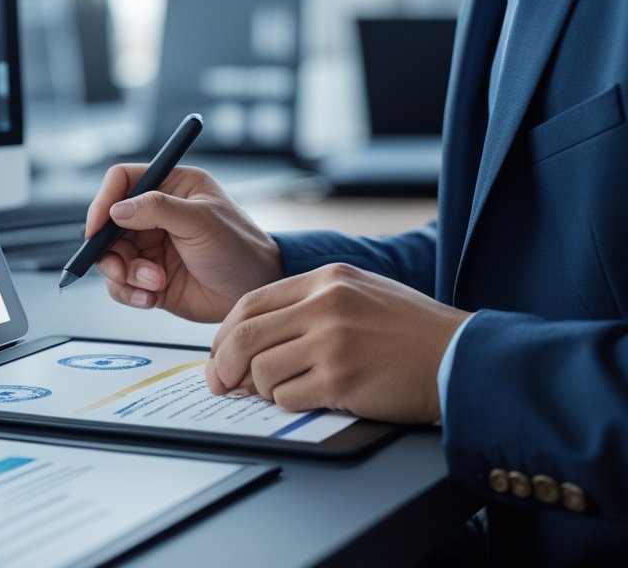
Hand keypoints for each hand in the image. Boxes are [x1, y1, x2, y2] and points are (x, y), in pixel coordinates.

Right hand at [86, 165, 282, 322]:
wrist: (255, 292)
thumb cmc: (241, 249)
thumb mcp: (201, 222)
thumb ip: (158, 210)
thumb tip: (117, 209)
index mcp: (171, 187)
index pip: (122, 181)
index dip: (104, 201)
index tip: (97, 227)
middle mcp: (155, 215)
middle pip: (108, 224)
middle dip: (110, 250)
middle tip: (123, 268)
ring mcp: (150, 247)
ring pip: (110, 257)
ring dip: (124, 274)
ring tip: (153, 283)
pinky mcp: (149, 277)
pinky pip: (121, 284)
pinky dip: (128, 293)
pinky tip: (150, 298)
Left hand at [205, 263, 470, 423]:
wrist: (463, 358)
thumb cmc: (413, 331)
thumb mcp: (360, 293)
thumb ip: (309, 305)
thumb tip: (255, 334)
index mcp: (326, 279)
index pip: (250, 303)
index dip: (225, 333)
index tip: (220, 354)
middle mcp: (325, 305)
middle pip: (244, 336)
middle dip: (225, 366)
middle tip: (223, 384)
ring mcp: (332, 342)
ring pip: (261, 371)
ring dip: (264, 389)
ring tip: (286, 389)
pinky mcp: (341, 380)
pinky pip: (287, 398)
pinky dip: (289, 404)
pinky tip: (311, 398)